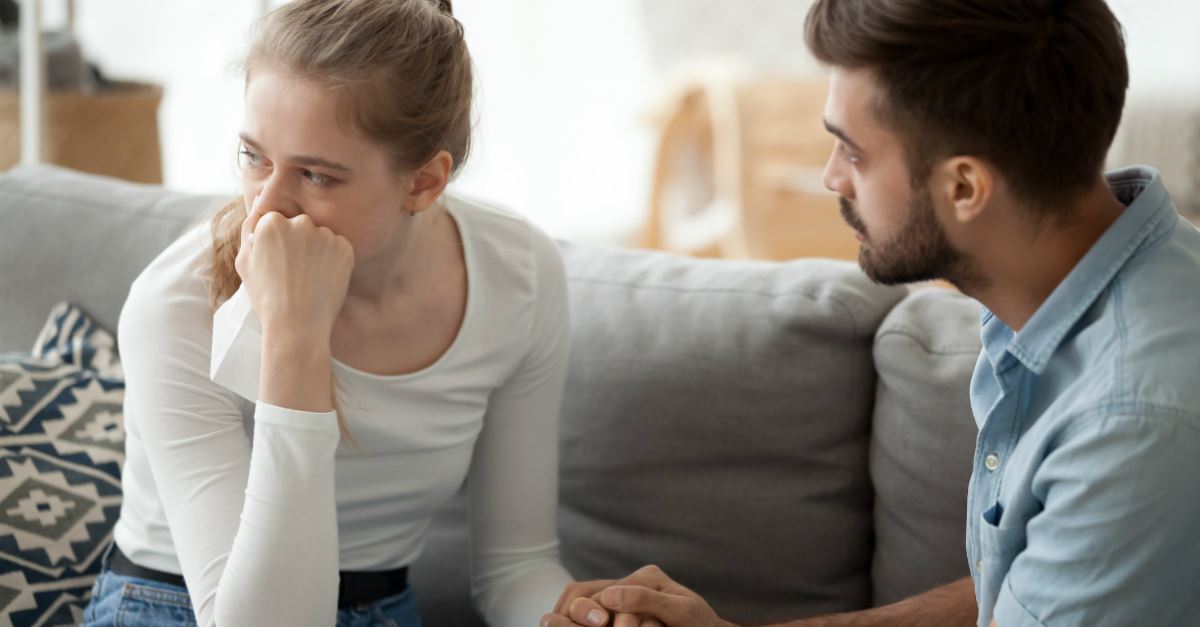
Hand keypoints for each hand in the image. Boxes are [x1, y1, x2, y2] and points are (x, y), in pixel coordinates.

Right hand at [235, 195, 354, 337]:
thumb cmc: (266, 297)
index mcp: (272, 222)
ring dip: (316, 251)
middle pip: (300, 225)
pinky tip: (323, 279)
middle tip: (294, 273)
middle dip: (297, 243)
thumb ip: (249, 228)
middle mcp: (300, 222)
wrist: (298, 326)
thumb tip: (259, 201)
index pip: (276, 221)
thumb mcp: (244, 262)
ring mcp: (325, 235)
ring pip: (320, 236)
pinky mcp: (345, 248)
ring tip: (308, 279)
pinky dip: (333, 260)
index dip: (277, 243)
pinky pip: (338, 247)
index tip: (278, 262)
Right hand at [542, 565, 733, 626]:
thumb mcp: (681, 612)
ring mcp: (623, 594)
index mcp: (648, 577)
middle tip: (582, 624)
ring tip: (557, 623)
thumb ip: (647, 600)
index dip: (595, 612)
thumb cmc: (699, 625)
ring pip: (582, 598)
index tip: (601, 626)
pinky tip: (567, 624)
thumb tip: (610, 596)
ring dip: (572, 615)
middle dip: (579, 613)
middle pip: (588, 592)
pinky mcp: (617, 609)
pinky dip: (575, 617)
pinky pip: (587, 603)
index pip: (609, 592)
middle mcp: (632, 581)